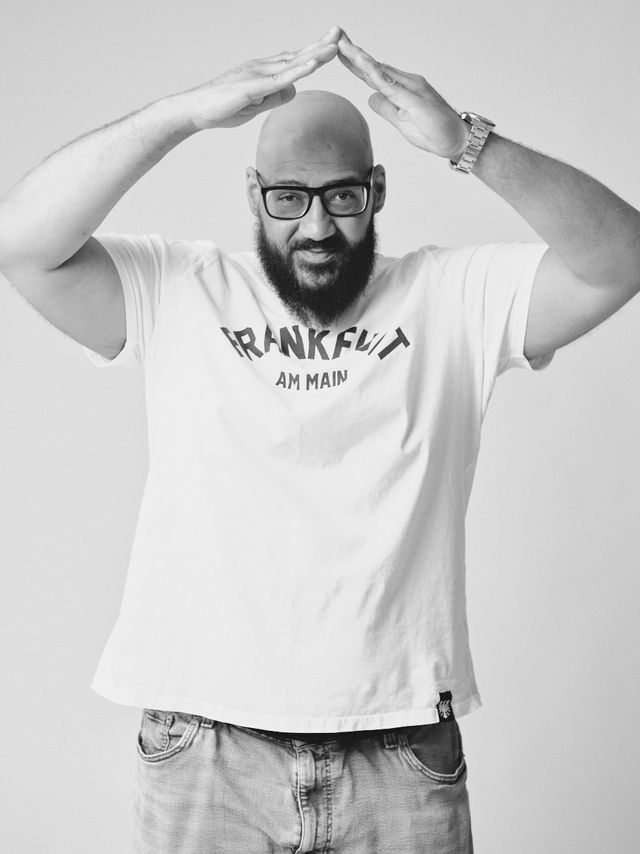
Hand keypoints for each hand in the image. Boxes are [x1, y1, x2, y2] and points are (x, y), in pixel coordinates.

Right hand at [182, 26, 341, 130]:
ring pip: (292, 63)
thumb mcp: (257, 105)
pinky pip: (280, 79)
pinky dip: (298, 71)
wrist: (196, 110)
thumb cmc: (223, 108)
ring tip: (335, 46)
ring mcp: (258, 75)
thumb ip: (275, 97)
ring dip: (315, 54)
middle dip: (320, 45)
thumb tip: (294, 90)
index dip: (315, 52)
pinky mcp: (252, 87)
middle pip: (298, 55)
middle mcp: (263, 67)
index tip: (334, 44)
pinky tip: (312, 65)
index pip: (295, 59)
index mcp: (265, 72)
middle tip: (341, 33)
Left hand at [337, 31, 468, 159]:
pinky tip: (363, 65)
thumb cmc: (433, 132)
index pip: (371, 73)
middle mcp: (404, 82)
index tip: (337, 50)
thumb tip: (371, 98)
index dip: (354, 62)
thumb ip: (387, 108)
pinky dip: (375, 73)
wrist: (456, 141)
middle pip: (373, 65)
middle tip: (334, 35)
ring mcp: (410, 88)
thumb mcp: (402, 123)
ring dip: (359, 57)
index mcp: (399, 89)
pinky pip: (391, 84)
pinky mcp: (414, 99)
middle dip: (352, 51)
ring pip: (379, 70)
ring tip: (342, 45)